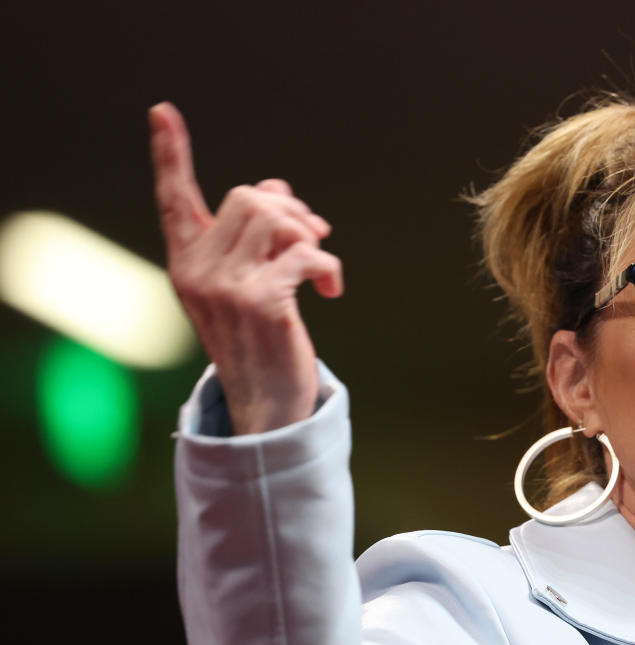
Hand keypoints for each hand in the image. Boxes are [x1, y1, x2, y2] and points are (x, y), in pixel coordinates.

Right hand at [150, 102, 343, 433]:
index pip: (173, 200)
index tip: (162, 110)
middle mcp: (196, 270)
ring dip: (309, 236)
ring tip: (318, 267)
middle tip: (313, 237)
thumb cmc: (261, 339)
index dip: (170, 155)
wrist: (266, 402)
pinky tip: (331, 291)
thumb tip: (277, 187)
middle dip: (290, 210)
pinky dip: (327, 266)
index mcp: (186, 263)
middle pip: (248, 197)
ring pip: (275, 218)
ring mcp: (225, 286)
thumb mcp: (247, 283)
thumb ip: (255, 236)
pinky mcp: (260, 301)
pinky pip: (304, 253)